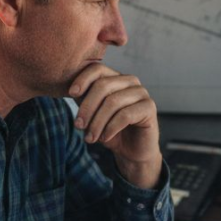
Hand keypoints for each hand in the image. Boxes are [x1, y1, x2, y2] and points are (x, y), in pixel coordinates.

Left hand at [70, 63, 162, 188]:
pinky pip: (125, 115)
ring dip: (97, 122)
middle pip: (103, 85)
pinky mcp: (149, 107)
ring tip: (90, 138)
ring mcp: (141, 93)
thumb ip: (84, 100)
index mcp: (116, 78)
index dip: (83, 79)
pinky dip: (111, 128)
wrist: (131, 152)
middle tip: (78, 126)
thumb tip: (71, 90)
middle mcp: (130, 81)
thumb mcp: (93, 114)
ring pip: (113, 102)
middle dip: (87, 107)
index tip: (71, 94)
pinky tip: (105, 138)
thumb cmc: (110, 131)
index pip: (98, 69)